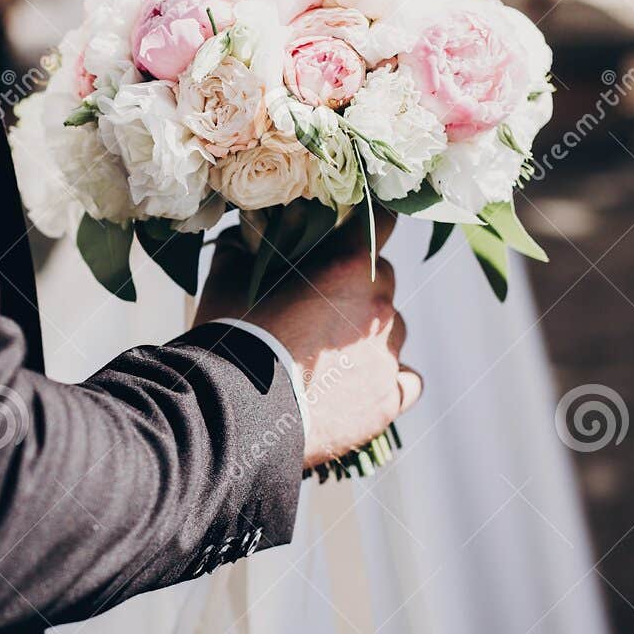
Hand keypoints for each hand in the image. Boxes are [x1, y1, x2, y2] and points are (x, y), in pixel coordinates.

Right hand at [196, 210, 420, 468]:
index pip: (382, 221)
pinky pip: (406, 381)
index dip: (366, 222)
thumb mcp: (227, 282)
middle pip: (384, 279)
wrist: (236, 413)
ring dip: (369, 334)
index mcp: (349, 266)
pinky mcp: (388, 399)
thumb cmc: (231, 340)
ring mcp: (387, 355)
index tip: (351, 230)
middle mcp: (379, 306)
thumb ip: (242, 250)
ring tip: (332, 355)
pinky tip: (363, 385)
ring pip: (392, 330)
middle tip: (320, 306)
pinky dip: (388, 379)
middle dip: (357, 286)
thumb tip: (243, 235)